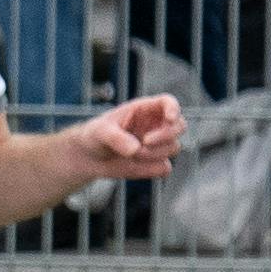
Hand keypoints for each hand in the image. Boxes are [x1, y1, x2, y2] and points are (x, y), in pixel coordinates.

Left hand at [66, 93, 186, 183]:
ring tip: (131, 154)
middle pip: (180, 126)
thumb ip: (116, 138)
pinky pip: (165, 168)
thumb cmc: (96, 136)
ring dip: (153, 153)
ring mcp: (158, 145)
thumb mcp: (101, 132)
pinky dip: (152, 168)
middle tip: (145, 142)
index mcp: (145, 109)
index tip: (169, 118)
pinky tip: (135, 165)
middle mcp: (156, 125)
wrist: (90, 157)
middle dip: (166, 135)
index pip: (168, 102)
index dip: (174, 108)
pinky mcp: (155, 163)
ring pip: (173, 148)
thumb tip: (135, 148)